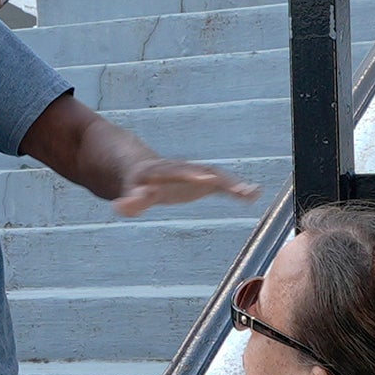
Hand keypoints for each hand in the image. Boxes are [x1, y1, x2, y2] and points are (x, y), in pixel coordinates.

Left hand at [110, 155, 256, 217]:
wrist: (144, 168)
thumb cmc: (135, 182)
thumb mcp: (129, 193)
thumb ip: (129, 201)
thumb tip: (119, 207)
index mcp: (157, 171)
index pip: (170, 172)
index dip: (186, 175)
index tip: (203, 179)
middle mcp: (178, 169)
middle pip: (195, 171)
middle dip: (206, 176)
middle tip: (221, 181)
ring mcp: (192, 173)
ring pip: (213, 176)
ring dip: (231, 184)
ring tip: (250, 192)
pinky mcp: (202, 181)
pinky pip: (221, 184)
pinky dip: (236, 189)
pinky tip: (255, 195)